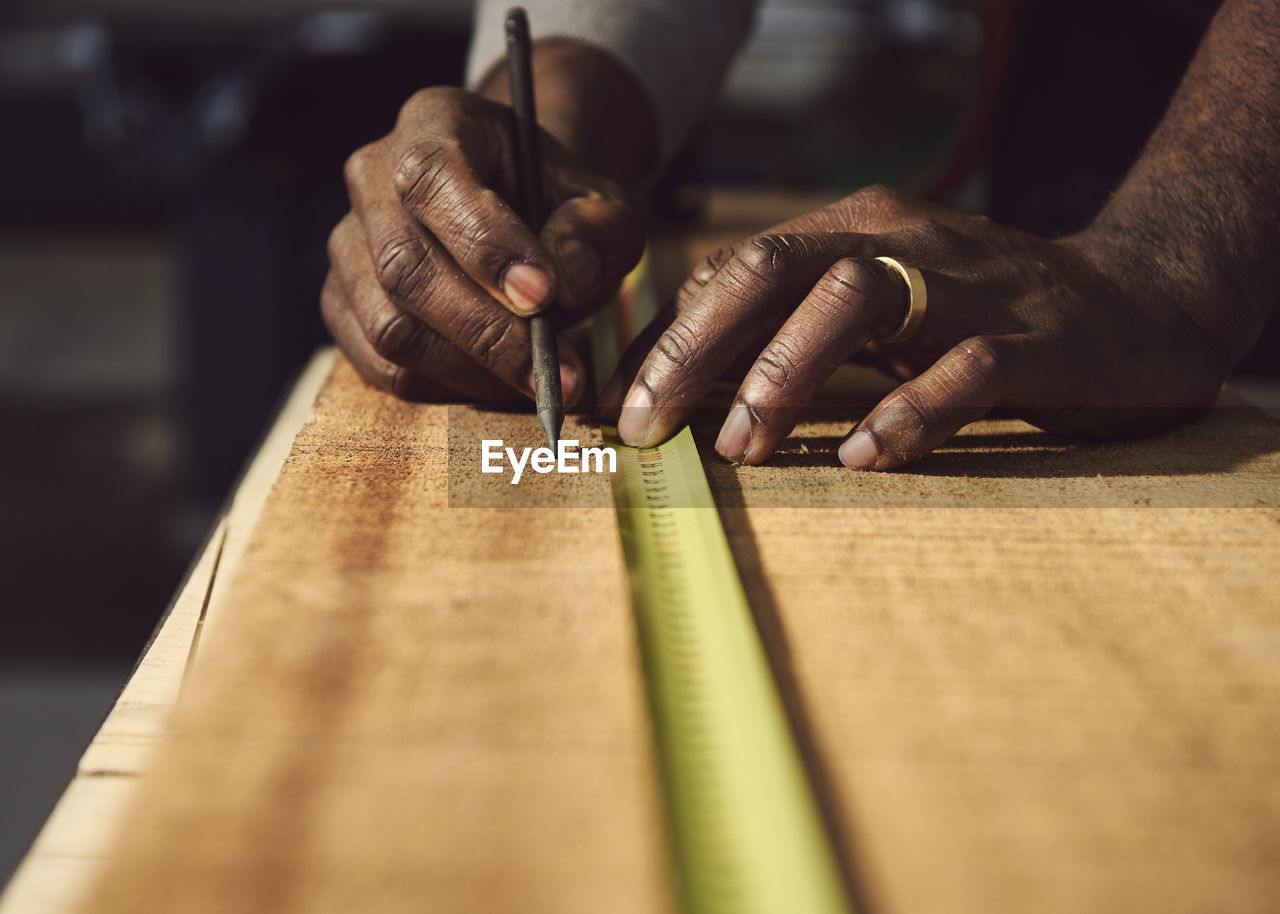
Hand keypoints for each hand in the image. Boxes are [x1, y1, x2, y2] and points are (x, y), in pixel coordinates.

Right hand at [323, 86, 643, 402]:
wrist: (520, 221)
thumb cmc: (557, 208)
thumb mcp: (602, 205)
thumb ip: (599, 231)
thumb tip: (564, 277)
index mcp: (435, 123)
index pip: (435, 179)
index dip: (485, 243)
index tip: (543, 296)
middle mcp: (372, 176)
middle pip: (405, 266)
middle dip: (487, 330)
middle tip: (555, 370)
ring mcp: (349, 244)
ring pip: (390, 326)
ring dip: (471, 370)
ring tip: (538, 382)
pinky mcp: (343, 305)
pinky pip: (381, 366)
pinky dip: (445, 389)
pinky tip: (498, 385)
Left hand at [602, 185, 1228, 468]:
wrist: (1137, 299)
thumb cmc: (981, 314)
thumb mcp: (879, 305)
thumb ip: (795, 326)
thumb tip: (685, 374)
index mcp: (856, 228)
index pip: (737, 270)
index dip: (669, 338)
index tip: (618, 407)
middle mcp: (902, 240)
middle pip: (775, 267)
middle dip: (698, 347)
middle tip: (648, 426)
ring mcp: (970, 286)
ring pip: (856, 299)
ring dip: (785, 374)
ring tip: (744, 449)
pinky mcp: (1035, 340)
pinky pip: (962, 370)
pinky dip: (905, 414)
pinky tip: (861, 458)